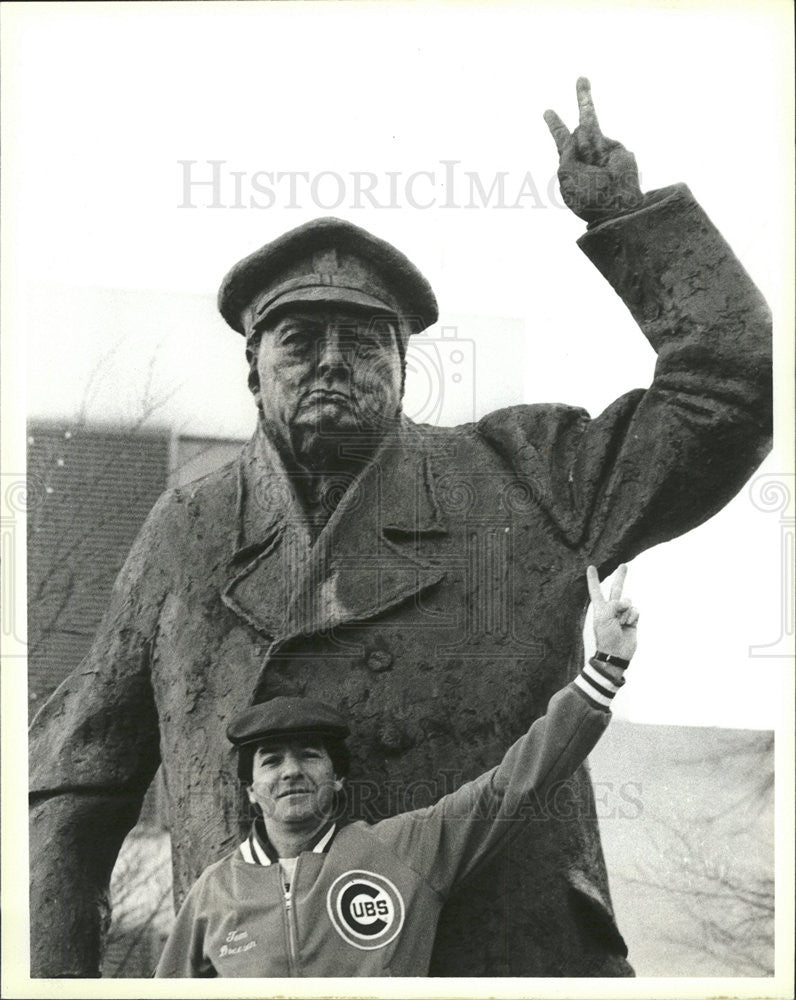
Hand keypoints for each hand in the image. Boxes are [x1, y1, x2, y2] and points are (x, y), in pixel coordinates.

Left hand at [544, 78, 642, 223]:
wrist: (613, 205)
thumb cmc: (586, 195)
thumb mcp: (566, 173)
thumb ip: (568, 150)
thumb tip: (581, 129)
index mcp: (570, 164)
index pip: (562, 141)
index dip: (556, 126)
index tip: (548, 111)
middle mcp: (586, 154)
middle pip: (581, 125)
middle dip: (583, 101)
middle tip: (582, 79)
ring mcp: (603, 151)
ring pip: (590, 122)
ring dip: (584, 105)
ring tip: (584, 112)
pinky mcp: (618, 151)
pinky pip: (599, 139)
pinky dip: (593, 147)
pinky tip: (597, 163)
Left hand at [586, 564, 638, 660]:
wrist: (616, 653)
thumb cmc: (606, 635)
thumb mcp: (604, 616)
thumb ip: (614, 604)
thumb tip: (627, 603)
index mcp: (600, 607)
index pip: (595, 589)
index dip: (593, 579)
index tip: (590, 567)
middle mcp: (611, 608)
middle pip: (616, 589)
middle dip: (620, 577)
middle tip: (623, 565)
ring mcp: (623, 613)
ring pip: (628, 602)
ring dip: (625, 612)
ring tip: (620, 624)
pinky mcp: (632, 619)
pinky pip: (635, 610)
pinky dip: (632, 617)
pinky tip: (628, 625)